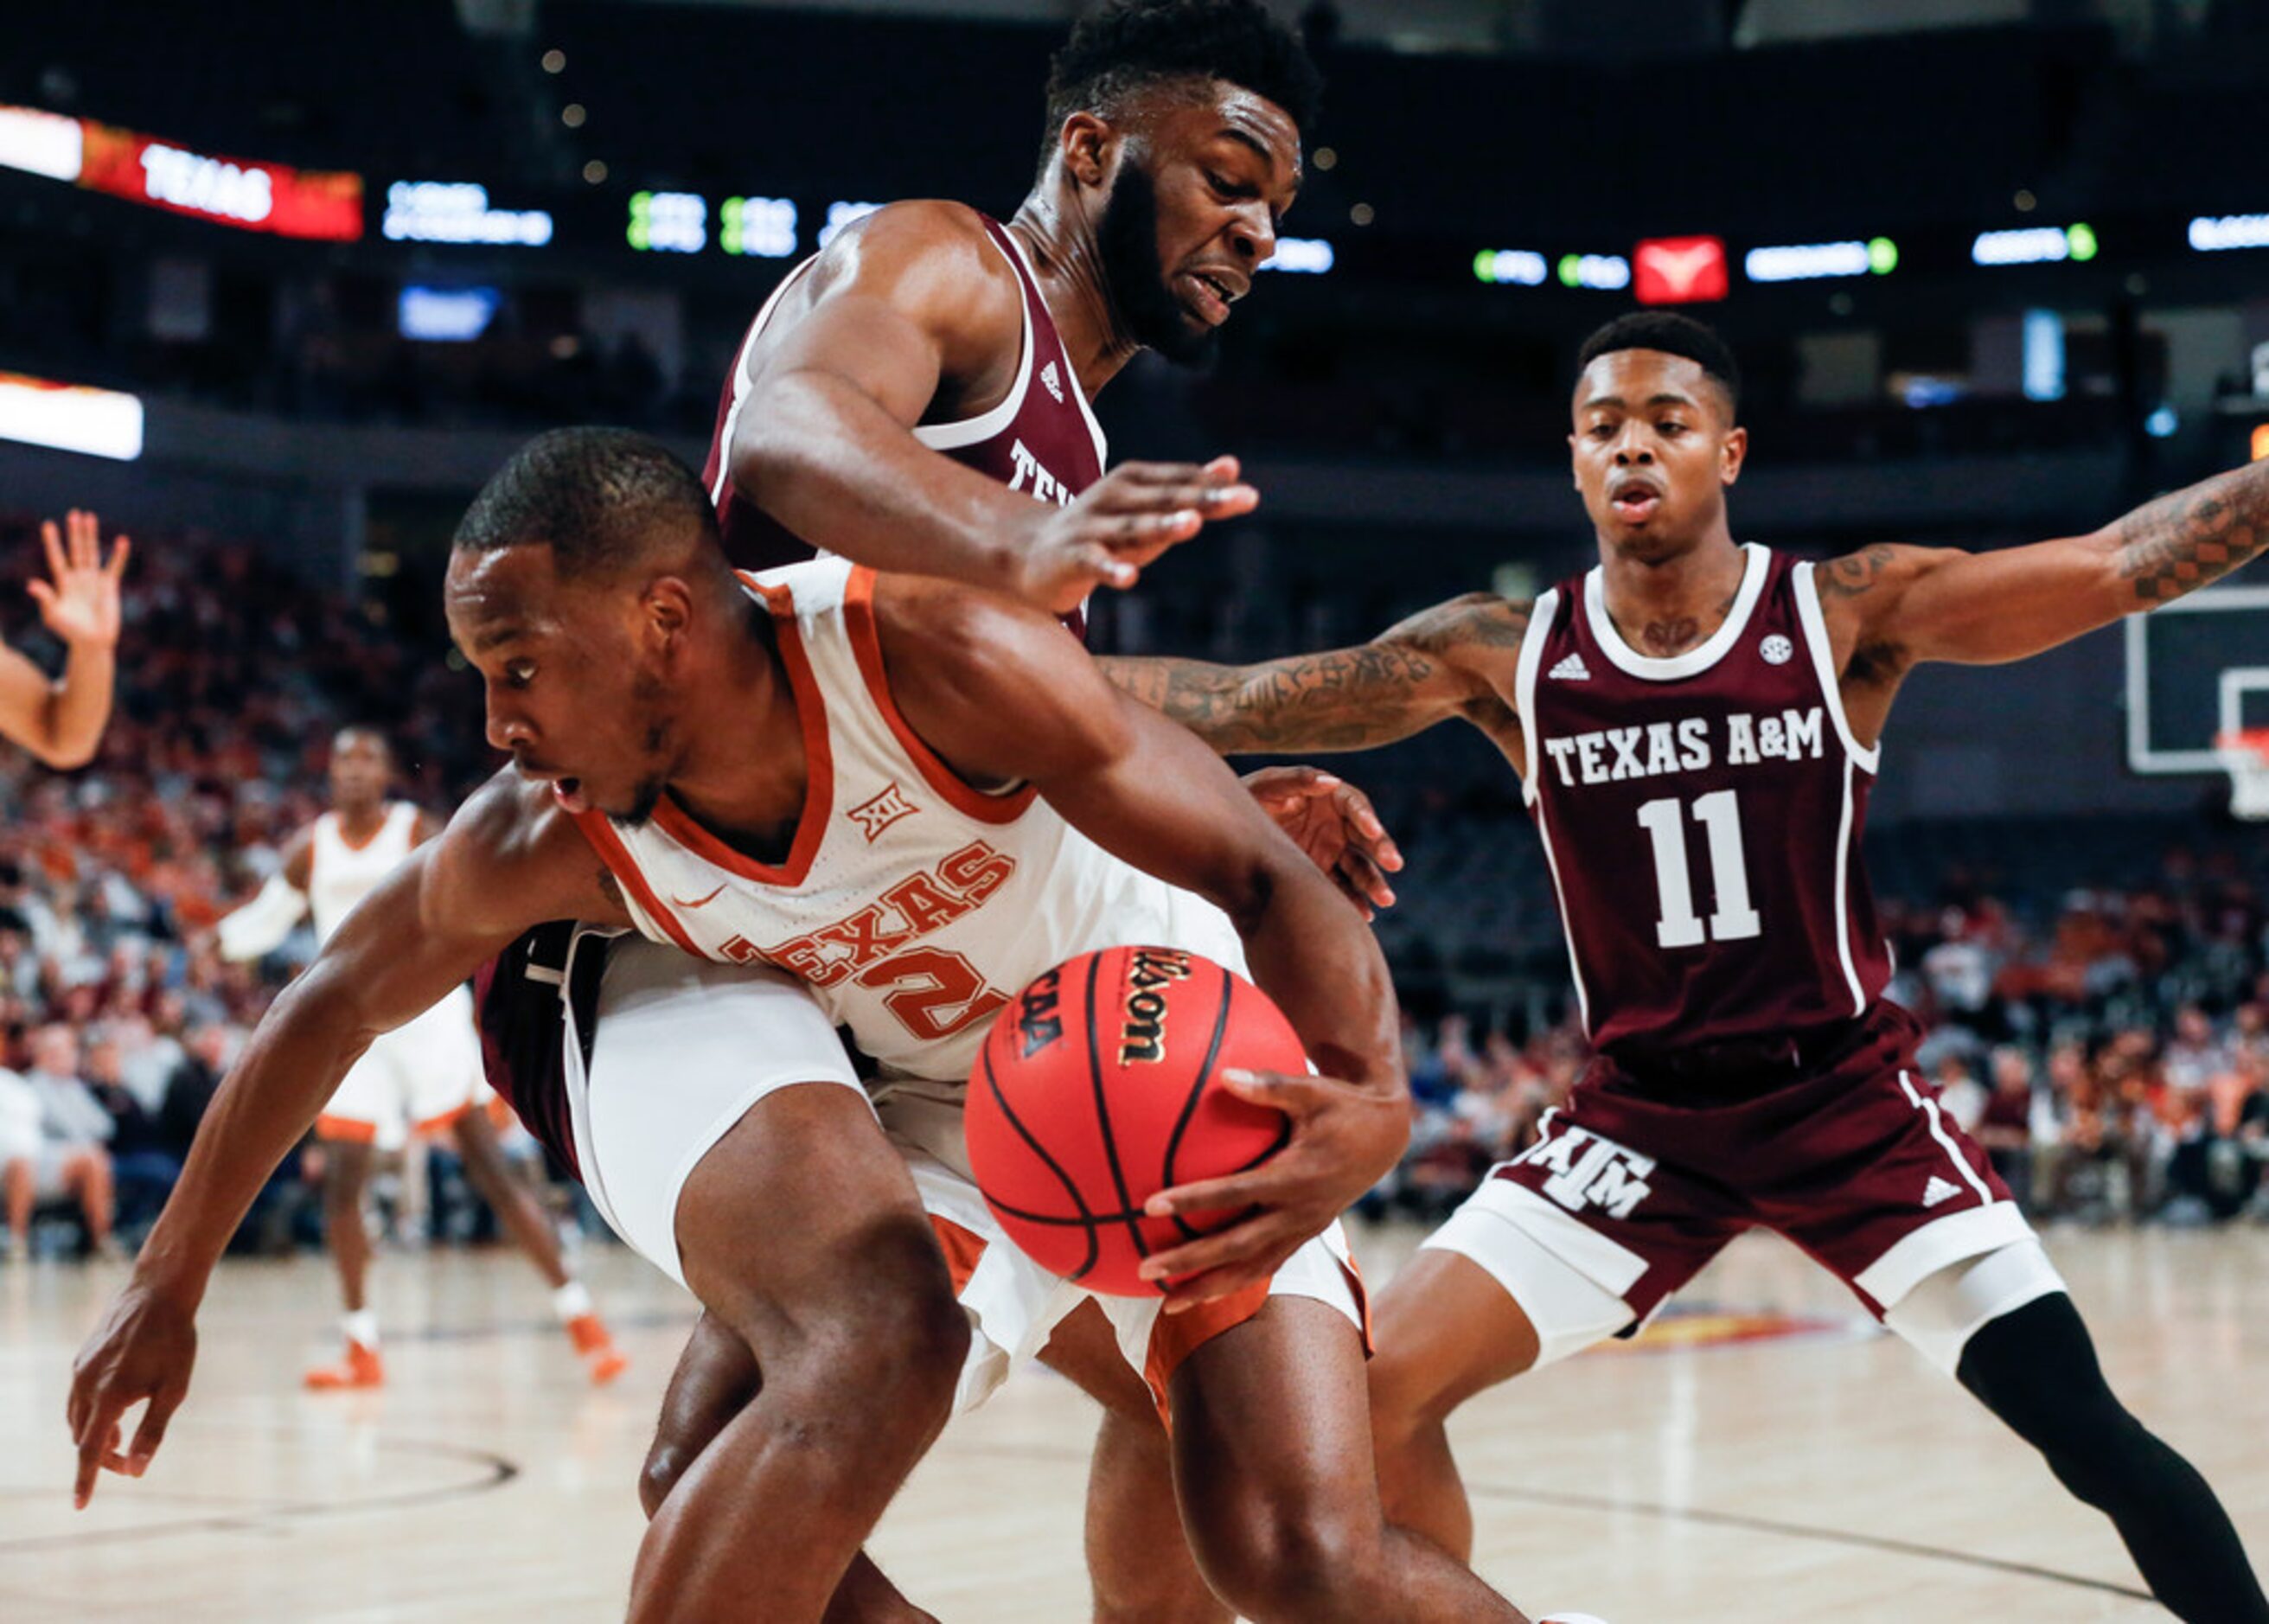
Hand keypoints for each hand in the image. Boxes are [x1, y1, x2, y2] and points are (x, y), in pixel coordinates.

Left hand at [31, 510, 129, 648]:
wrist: (93, 642)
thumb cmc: (70, 631)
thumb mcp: (53, 615)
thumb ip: (45, 598)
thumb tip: (31, 584)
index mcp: (62, 583)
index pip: (56, 557)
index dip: (52, 542)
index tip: (48, 525)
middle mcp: (78, 577)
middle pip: (76, 550)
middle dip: (74, 533)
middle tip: (74, 513)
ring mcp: (94, 580)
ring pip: (92, 553)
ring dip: (91, 536)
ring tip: (90, 517)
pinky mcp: (109, 586)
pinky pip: (115, 567)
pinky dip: (119, 555)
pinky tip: (122, 541)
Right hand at [67, 1277, 197, 1507]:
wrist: (158, 1293)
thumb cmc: (174, 1341)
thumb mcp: (173, 1389)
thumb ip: (152, 1431)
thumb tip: (137, 1471)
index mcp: (107, 1397)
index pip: (90, 1451)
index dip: (86, 1480)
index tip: (79, 1506)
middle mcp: (85, 1386)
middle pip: (83, 1438)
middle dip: (101, 1457)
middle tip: (129, 1463)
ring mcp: (80, 1371)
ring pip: (76, 1418)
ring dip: (93, 1436)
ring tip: (119, 1442)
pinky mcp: (82, 1359)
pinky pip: (77, 1397)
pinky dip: (90, 1414)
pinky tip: (112, 1411)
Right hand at [1008, 457, 1256, 614]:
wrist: (1030, 554)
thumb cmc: (1102, 532)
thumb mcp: (1145, 508)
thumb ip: (1187, 489)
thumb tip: (1232, 465)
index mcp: (1132, 481)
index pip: (1179, 481)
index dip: (1212, 486)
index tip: (1248, 494)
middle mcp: (1111, 498)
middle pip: (1163, 499)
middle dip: (1201, 499)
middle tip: (1241, 500)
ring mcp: (1089, 527)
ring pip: (1130, 527)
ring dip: (1161, 525)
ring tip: (1192, 524)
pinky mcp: (1069, 557)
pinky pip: (1093, 563)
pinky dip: (1111, 569)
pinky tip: (1131, 577)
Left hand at [1136, 1067, 1408, 1308]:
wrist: (1385, 1137)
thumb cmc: (1343, 1106)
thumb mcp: (1313, 1090)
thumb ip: (1270, 1085)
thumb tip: (1224, 1074)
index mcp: (1297, 1177)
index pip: (1236, 1194)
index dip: (1194, 1201)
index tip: (1150, 1206)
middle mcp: (1299, 1212)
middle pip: (1238, 1247)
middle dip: (1191, 1262)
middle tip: (1145, 1269)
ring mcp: (1303, 1229)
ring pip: (1253, 1269)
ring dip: (1210, 1288)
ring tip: (1169, 1305)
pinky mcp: (1305, 1236)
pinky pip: (1266, 1267)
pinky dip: (1235, 1282)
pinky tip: (1204, 1292)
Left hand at [1241, 766, 1401, 919]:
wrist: (1228, 832)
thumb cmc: (1251, 798)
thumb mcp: (1268, 785)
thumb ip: (1297, 780)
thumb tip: (1331, 780)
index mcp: (1331, 799)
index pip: (1356, 806)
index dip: (1366, 817)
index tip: (1372, 829)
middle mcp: (1337, 826)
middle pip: (1366, 839)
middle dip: (1381, 851)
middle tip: (1394, 864)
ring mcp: (1331, 853)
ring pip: (1359, 869)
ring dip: (1373, 883)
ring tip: (1385, 900)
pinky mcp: (1321, 875)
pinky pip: (1342, 890)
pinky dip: (1353, 903)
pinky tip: (1364, 916)